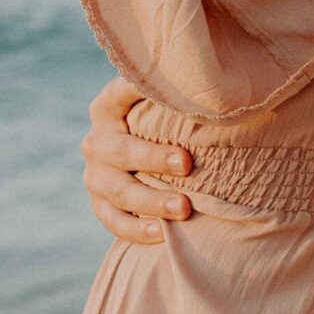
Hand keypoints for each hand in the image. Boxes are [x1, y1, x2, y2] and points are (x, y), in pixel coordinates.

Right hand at [82, 75, 192, 243]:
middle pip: (121, 150)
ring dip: (151, 200)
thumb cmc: (169, 123)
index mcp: (108, 107)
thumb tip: (217, 81)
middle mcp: (97, 140)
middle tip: (187, 163)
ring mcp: (96, 176)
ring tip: (183, 207)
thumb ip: (178, 90)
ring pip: (119, 191)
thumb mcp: (166, 103)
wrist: (148, 161)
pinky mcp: (101, 205)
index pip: (118, 95)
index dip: (135, 93)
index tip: (160, 95)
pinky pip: (114, 222)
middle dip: (154, 158)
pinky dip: (137, 229)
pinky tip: (162, 233)